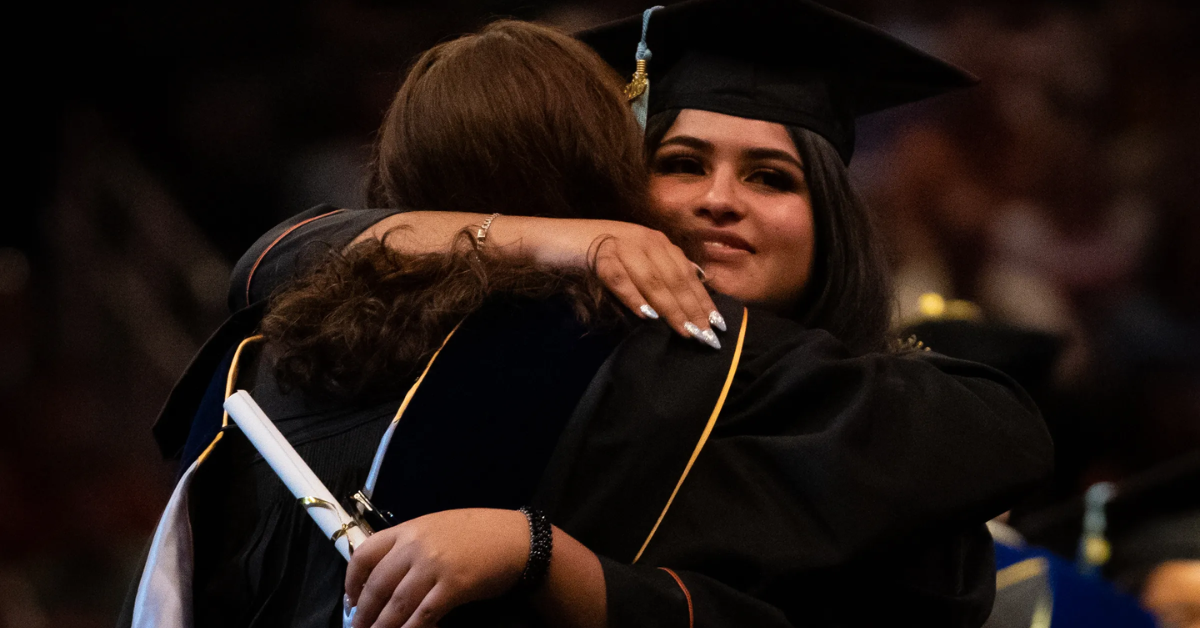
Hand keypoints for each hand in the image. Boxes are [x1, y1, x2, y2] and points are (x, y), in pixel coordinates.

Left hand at [345, 508, 528, 627]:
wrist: (516, 539)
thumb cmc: (479, 533)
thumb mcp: (437, 528)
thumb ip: (410, 546)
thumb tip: (386, 576)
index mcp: (408, 529)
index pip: (365, 553)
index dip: (351, 581)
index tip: (350, 600)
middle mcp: (416, 546)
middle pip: (377, 586)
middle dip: (364, 614)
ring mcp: (434, 566)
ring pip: (396, 605)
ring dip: (382, 627)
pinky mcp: (453, 587)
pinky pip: (423, 616)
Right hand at [521, 218, 725, 347]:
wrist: (553, 238)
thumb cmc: (595, 255)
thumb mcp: (634, 260)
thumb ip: (660, 272)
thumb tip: (692, 290)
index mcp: (656, 241)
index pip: (687, 274)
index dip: (703, 300)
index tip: (718, 325)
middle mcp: (644, 239)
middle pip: (674, 278)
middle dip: (693, 309)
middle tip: (707, 336)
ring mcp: (621, 243)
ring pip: (652, 279)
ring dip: (671, 307)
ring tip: (686, 331)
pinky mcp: (597, 252)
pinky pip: (619, 278)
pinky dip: (634, 296)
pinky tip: (647, 316)